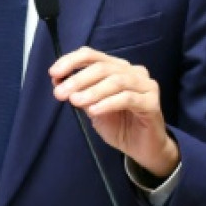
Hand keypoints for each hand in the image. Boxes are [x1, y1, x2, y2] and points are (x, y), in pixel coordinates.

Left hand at [49, 48, 178, 179]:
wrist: (142, 149)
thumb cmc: (119, 125)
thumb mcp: (93, 107)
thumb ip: (80, 93)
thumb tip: (58, 81)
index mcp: (118, 68)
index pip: (92, 56)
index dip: (71, 61)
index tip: (53, 73)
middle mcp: (133, 72)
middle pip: (103, 67)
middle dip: (78, 79)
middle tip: (61, 93)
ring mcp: (145, 85)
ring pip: (116, 81)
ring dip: (92, 90)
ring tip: (75, 101)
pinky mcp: (152, 102)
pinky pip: (128, 98)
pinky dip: (108, 103)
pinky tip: (94, 110)